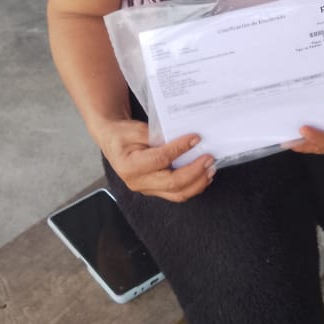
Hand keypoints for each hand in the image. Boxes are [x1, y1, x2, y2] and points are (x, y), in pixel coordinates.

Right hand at [96, 118, 215, 201]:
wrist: (113, 142)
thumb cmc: (123, 134)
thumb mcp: (135, 129)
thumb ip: (157, 135)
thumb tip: (183, 140)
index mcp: (129, 166)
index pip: (160, 159)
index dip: (179, 149)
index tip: (195, 138)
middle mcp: (137, 182)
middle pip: (171, 183)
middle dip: (194, 171)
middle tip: (209, 158)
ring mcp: (146, 189)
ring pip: (177, 193)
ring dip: (198, 182)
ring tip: (210, 169)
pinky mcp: (155, 190)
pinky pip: (176, 193)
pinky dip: (193, 186)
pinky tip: (204, 176)